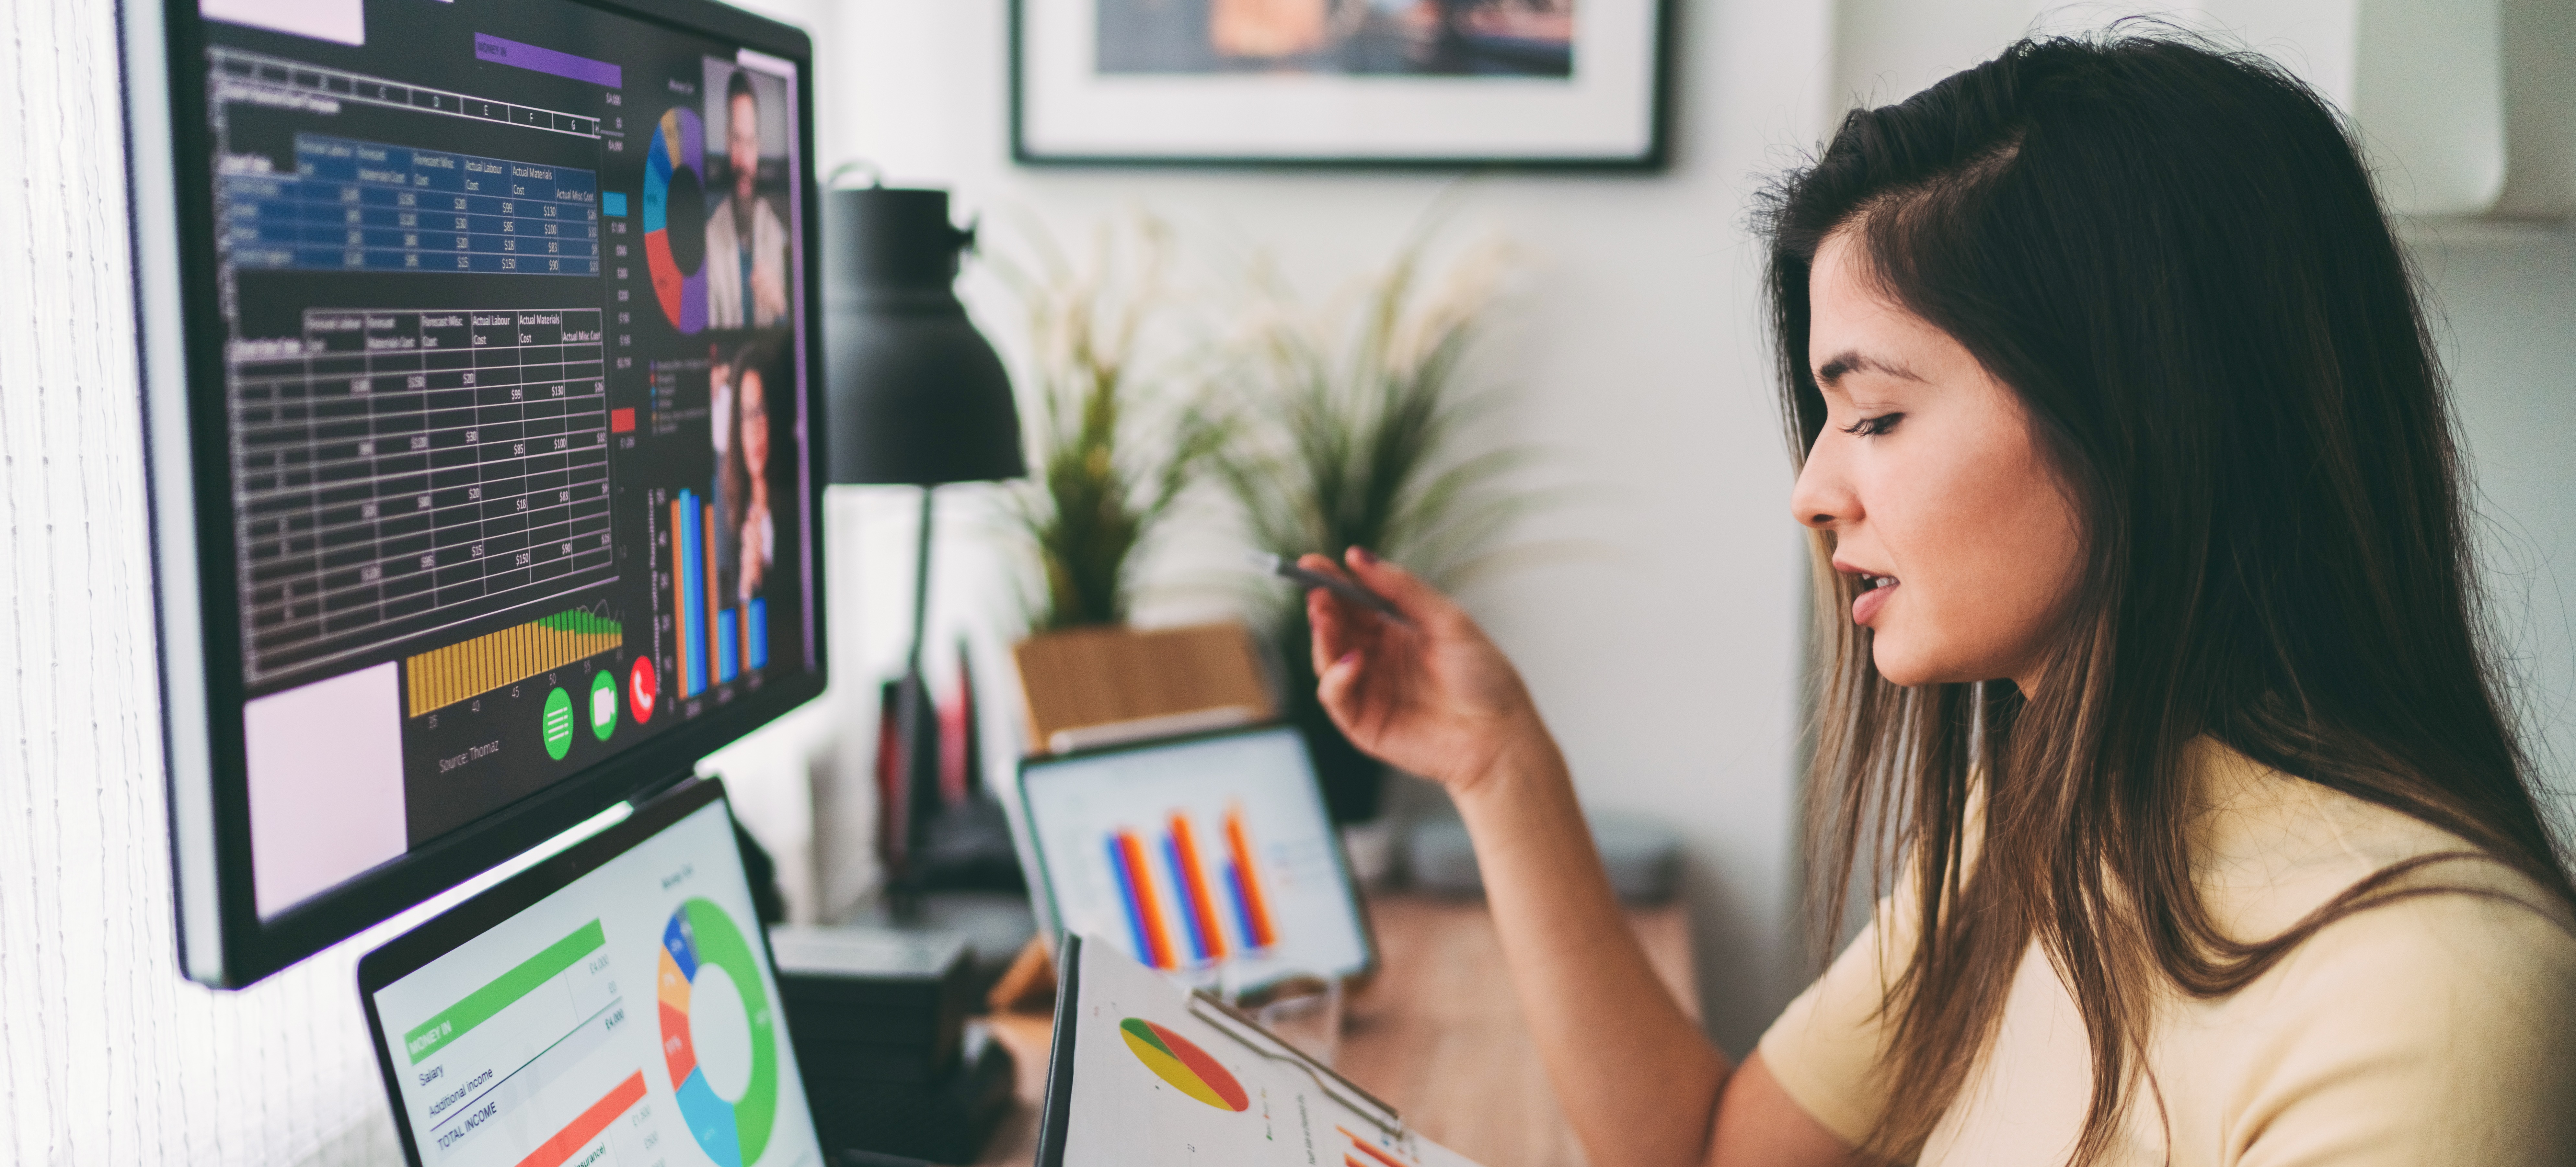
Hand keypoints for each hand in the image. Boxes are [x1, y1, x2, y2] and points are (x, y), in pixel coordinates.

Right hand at [1306, 548, 1546, 794]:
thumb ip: (1402, 589)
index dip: (1332, 582)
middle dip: (1323, 606)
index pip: (1354, 602)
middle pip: (1336, 627)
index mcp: (1397, 631)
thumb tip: (1358, 556)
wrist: (1499, 734)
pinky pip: (1335, 696)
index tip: (1312, 563)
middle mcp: (1378, 659)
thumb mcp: (1448, 620)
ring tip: (1327, 617)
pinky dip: (1336, 677)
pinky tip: (1353, 661)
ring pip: (1327, 659)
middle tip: (1318, 592)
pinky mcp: (1363, 723)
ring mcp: (1369, 690)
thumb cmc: (1485, 678)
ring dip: (1323, 637)